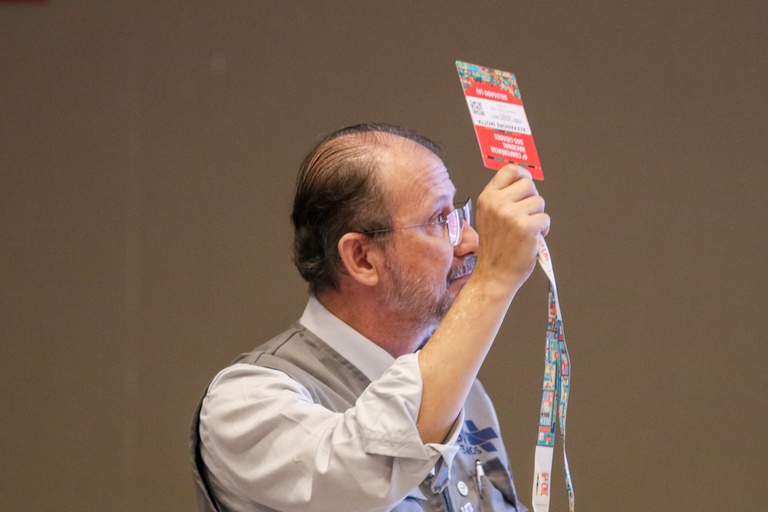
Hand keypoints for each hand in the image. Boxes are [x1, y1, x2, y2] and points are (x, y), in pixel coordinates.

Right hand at [473, 165, 549, 289]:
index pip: (509, 170)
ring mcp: (511, 215)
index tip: (526, 185)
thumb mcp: (489, 216)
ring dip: (538, 216)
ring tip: (526, 230)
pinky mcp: (526, 227)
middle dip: (532, 199)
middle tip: (526, 215)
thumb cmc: (496, 247)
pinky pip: (545, 218)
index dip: (522, 175)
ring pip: (539, 202)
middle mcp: (497, 203)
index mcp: (487, 198)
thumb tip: (523, 180)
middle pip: (529, 185)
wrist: (495, 273)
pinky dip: (543, 229)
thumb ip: (501, 198)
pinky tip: (532, 238)